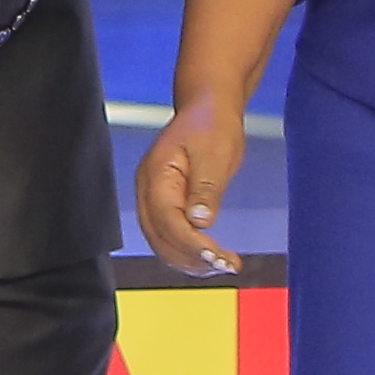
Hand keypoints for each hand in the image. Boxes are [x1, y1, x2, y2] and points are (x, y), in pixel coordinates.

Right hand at [134, 98, 247, 274]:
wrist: (207, 109)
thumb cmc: (212, 125)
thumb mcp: (215, 154)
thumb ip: (205, 189)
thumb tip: (199, 221)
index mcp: (156, 173)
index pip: (167, 219)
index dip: (191, 243)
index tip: (218, 256)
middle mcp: (147, 189)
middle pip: (159, 237)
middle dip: (191, 257)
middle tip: (226, 266)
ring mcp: (151, 197)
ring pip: (161, 242)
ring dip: (189, 260)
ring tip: (222, 265)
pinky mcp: (163, 204)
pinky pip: (168, 236)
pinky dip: (187, 252)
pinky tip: (210, 258)